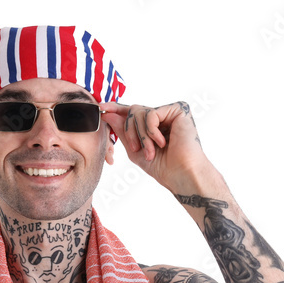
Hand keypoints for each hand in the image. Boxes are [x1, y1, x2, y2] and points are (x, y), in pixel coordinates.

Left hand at [100, 100, 218, 194]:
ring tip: (152, 151)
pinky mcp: (179, 109)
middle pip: (133, 111)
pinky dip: (151, 131)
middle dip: (129, 131)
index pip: (132, 113)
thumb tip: (107, 114)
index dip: (117, 109)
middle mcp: (162, 115)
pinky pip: (151, 114)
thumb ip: (122, 132)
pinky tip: (163, 142)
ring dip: (141, 135)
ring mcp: (170, 111)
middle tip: (137, 149)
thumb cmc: (163, 167)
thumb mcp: (135, 150)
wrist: (181, 174)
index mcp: (153, 125)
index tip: (102, 108)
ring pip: (140, 112)